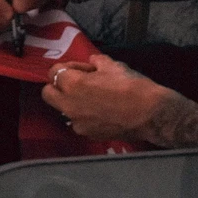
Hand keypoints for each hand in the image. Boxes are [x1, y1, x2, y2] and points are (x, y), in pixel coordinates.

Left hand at [42, 54, 172, 142]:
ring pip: (62, 109)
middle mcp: (69, 105)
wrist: (150, 114)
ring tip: (92, 98)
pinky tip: (101, 112)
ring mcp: (77, 123)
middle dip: (59, 86)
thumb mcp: (113, 66)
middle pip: (48, 94)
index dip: (68, 67)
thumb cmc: (131, 85)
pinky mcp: (88, 135)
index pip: (53, 72)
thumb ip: (97, 62)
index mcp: (72, 85)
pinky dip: (84, 116)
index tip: (83, 69)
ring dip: (71, 102)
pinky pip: (78, 122)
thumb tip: (92, 62)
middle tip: (78, 83)